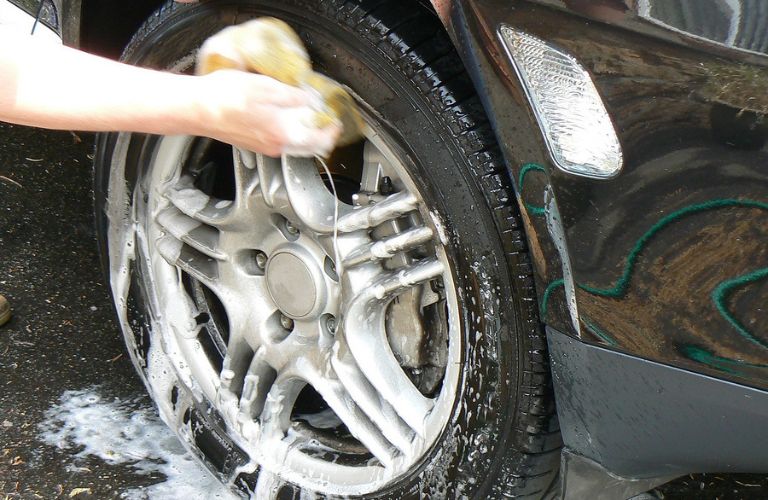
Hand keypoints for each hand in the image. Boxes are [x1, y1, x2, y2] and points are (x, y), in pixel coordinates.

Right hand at [195, 70, 339, 156]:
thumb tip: (312, 102)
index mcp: (283, 135)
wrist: (196, 108)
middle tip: (326, 118)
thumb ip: (294, 98)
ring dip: (303, 130)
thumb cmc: (226, 98)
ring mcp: (263, 147)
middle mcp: (275, 147)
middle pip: (308, 145)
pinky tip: (282, 115)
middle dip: (320, 132)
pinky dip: (287, 129)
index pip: (320, 140)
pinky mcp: (252, 143)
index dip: (332, 130)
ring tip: (306, 113)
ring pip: (294, 142)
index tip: (337, 120)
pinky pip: (279, 139)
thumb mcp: (267, 88)